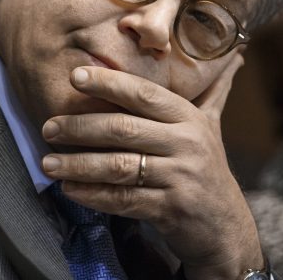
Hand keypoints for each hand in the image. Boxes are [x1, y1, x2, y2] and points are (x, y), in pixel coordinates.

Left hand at [41, 54, 262, 279]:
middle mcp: (187, 144)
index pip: (143, 93)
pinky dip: (92, 194)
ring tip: (48, 163)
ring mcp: (180, 177)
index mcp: (189, 118)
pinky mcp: (171, 209)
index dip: (107, 82)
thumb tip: (234, 54)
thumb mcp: (210, 127)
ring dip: (78, 164)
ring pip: (118, 166)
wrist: (226, 228)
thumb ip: (211, 92)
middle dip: (80, 127)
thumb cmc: (207, 170)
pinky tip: (70, 189)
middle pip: (123, 129)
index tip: (74, 76)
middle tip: (48, 127)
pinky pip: (123, 199)